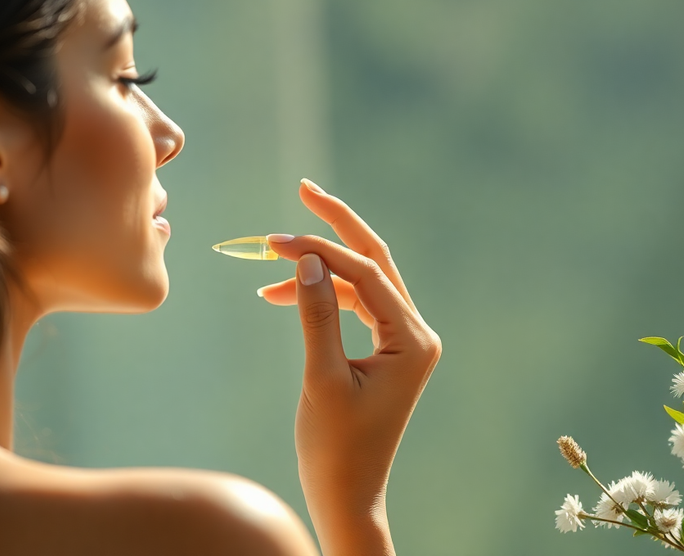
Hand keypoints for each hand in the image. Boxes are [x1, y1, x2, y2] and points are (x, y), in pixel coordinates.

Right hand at [258, 179, 441, 555]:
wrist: (346, 495)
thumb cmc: (335, 447)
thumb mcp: (321, 377)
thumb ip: (315, 315)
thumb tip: (304, 257)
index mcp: (413, 340)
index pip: (366, 275)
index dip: (320, 251)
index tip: (273, 241)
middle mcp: (416, 333)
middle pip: (375, 262)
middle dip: (337, 226)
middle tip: (305, 188)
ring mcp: (403, 340)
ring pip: (362, 282)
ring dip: (318, 269)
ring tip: (267, 261)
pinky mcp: (386, 350)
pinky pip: (354, 306)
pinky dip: (321, 296)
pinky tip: (281, 293)